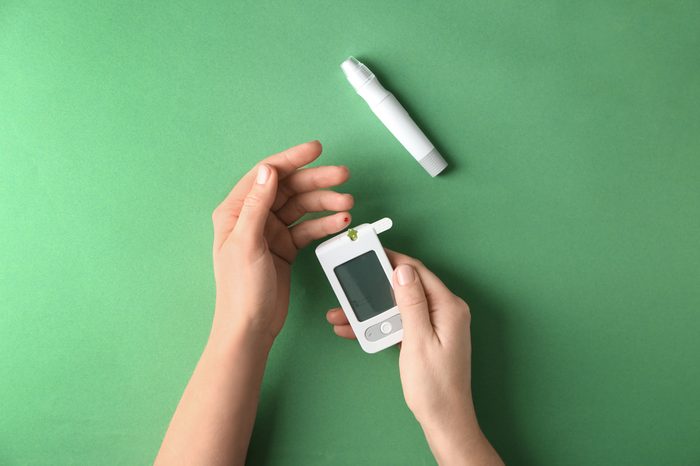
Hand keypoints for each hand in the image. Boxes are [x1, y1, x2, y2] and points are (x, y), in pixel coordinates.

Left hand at [212, 140, 352, 347]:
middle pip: (289, 188)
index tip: (316, 150)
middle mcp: (254, 218)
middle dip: (317, 180)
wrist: (251, 327)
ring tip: (348, 202)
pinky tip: (341, 222)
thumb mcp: (247, 242)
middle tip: (343, 176)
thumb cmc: (241, 289)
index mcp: (236, 211)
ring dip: (326, 203)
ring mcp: (272, 232)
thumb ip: (257, 205)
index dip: (292, 159)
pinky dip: (325, 224)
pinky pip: (309, 228)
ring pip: (303, 207)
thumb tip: (269, 170)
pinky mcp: (286, 248)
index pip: (267, 174)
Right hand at [326, 250, 501, 464]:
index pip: (417, 272)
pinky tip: (356, 329)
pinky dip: (381, 324)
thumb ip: (411, 302)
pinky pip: (401, 323)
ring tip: (342, 315)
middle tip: (349, 286)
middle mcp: (446, 311)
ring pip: (398, 307)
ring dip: (371, 311)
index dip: (392, 261)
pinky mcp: (428, 337)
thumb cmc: (434, 386)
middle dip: (374, 289)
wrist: (444, 420)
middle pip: (405, 288)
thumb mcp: (418, 340)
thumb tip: (403, 269)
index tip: (369, 254)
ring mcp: (437, 325)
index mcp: (449, 307)